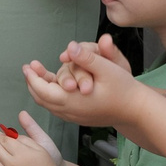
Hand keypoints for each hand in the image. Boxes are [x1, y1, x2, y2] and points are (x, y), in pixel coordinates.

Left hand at [23, 35, 139, 125]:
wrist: (138, 110)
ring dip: (41, 90)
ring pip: (50, 105)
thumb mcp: (107, 69)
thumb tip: (70, 47)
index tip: (28, 66)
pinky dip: (51, 96)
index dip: (33, 78)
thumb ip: (86, 58)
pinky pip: (59, 108)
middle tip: (28, 69)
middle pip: (42, 100)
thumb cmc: (124, 89)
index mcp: (74, 101)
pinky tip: (52, 85)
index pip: (43, 91)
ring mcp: (75, 117)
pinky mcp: (81, 118)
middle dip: (33, 83)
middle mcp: (71, 112)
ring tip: (36, 75)